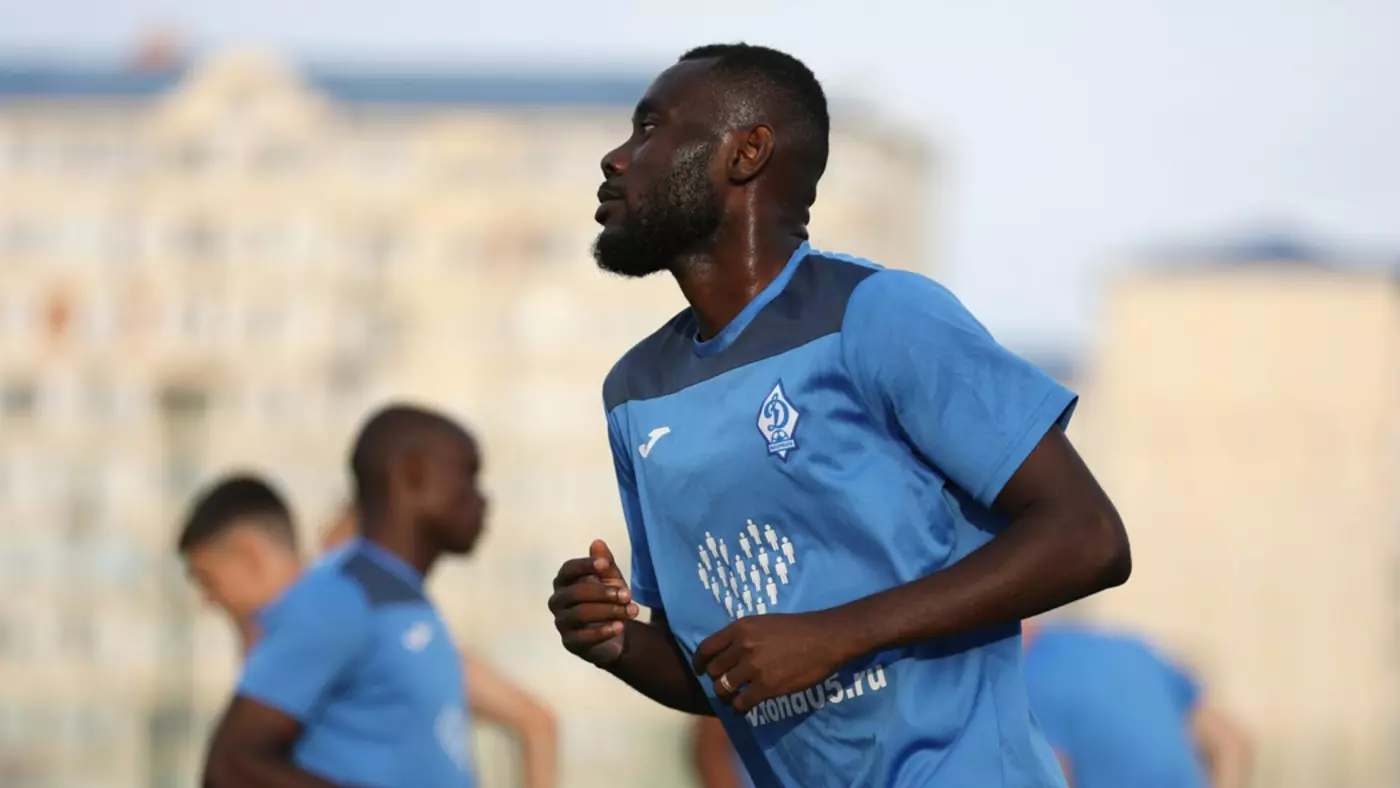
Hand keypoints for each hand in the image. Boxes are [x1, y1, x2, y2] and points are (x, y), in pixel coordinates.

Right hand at [548, 540, 639, 666]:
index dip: (585, 565)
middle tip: (627, 595)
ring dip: (608, 611)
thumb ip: (605, 563)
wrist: (614, 632)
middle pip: (575, 592)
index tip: (605, 564)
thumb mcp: (611, 579)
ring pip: (580, 614)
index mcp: (564, 581)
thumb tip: (597, 542)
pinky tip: (620, 626)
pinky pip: (583, 637)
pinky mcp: (570, 643)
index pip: (568, 569)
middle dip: (603, 592)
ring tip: (631, 611)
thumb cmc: (607, 599)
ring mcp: (562, 622)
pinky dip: (603, 631)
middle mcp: (558, 601)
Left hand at [693, 611, 851, 713]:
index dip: (699, 662)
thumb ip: (743, 635)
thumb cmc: (797, 629)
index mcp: (740, 628)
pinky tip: (744, 708)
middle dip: (715, 680)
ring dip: (726, 696)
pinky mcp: (767, 687)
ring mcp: (754, 667)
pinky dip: (739, 708)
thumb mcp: (763, 622)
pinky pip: (741, 703)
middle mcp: (742, 646)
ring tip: (732, 699)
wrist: (825, 638)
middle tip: (725, 685)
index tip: (699, 670)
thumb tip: (726, 652)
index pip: (706, 648)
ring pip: (723, 688)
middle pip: (713, 670)